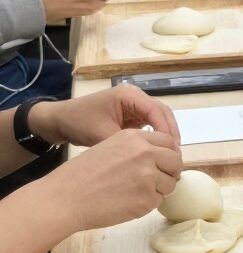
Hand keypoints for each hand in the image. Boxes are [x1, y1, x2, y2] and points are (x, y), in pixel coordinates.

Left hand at [30, 85, 178, 147]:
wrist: (58, 121)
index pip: (157, 111)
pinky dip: (156, 135)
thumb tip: (148, 157)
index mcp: (129, 95)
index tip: (172, 150)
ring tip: (169, 154)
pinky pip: (149, 123)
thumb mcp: (101, 135)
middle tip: (175, 154)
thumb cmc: (78, 123)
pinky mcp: (131, 113)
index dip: (167, 130)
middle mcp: (135, 96)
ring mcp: (134, 104)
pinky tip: (157, 149)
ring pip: (158, 118)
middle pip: (162, 113)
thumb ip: (126, 143)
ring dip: (165, 134)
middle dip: (170, 133)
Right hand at [46, 129, 182, 230]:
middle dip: (169, 172)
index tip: (163, 163)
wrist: (63, 199)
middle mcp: (145, 153)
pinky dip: (146, 204)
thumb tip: (163, 157)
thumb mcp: (109, 148)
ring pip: (170, 183)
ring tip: (133, 193)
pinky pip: (158, 201)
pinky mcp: (146, 198)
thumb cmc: (80, 176)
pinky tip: (126, 202)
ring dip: (158, 190)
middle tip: (156, 181)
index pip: (168, 142)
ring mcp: (148, 176)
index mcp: (134, 137)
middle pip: (176, 161)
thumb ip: (136, 149)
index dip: (167, 154)